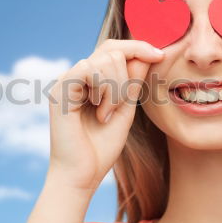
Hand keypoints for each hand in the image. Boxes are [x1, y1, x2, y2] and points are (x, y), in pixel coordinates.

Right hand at [46, 39, 165, 192]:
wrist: (81, 175)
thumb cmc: (100, 148)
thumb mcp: (125, 110)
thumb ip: (132, 82)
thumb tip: (146, 54)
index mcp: (89, 80)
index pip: (113, 49)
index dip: (138, 47)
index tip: (161, 55)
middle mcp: (75, 76)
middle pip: (111, 50)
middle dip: (126, 77)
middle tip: (118, 108)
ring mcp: (66, 81)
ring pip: (104, 59)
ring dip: (116, 89)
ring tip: (106, 114)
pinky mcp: (60, 89)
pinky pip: (89, 68)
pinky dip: (104, 90)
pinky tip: (100, 111)